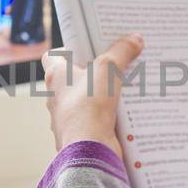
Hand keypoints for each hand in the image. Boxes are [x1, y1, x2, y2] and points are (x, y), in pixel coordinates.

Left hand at [41, 34, 142, 155]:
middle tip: (113, 64)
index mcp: (55, 76)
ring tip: (124, 87)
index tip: (86, 46)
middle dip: (91, 72)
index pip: (52, 56)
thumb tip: (135, 38)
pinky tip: (125, 111)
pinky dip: (106, 116)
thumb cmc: (88, 107)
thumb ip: (121, 51)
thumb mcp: (108, 69)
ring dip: (100, 95)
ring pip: (83, 100)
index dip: (67, 49)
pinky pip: (93, 120)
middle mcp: (56, 97)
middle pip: (72, 78)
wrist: (89, 149)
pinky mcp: (81, 134)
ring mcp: (67, 117)